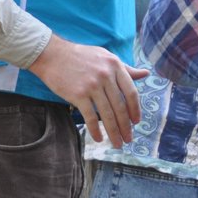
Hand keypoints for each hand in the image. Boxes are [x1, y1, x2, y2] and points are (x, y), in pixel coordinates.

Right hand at [28, 35, 148, 147]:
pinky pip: (90, 117)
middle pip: (120, 107)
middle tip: (128, 139)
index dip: (135, 110)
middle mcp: (106, 76)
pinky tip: (99, 138)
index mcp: (115, 66)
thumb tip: (145, 73)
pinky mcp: (78, 95)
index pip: (130, 92)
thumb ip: (125, 68)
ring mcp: (92, 85)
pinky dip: (95, 130)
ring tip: (117, 143)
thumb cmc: (78, 55)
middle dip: (126, 126)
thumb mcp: (105, 56)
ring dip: (114, 132)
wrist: (51, 55)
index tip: (136, 122)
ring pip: (107, 114)